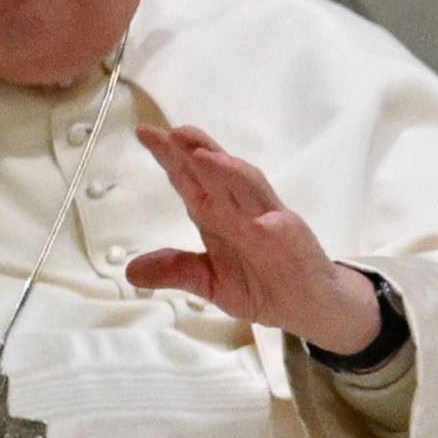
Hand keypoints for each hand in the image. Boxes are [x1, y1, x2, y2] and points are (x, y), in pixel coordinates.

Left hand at [126, 126, 384, 355]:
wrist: (307, 305)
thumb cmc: (260, 284)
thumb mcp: (209, 282)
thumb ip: (175, 270)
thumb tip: (129, 272)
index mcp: (218, 214)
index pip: (191, 179)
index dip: (169, 156)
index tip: (145, 133)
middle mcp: (241, 209)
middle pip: (217, 173)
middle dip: (195, 149)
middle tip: (170, 131)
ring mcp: (268, 221)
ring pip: (248, 188)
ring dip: (228, 171)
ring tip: (204, 155)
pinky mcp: (292, 241)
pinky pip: (281, 227)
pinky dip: (269, 218)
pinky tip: (259, 218)